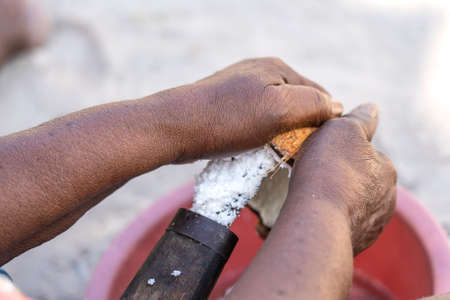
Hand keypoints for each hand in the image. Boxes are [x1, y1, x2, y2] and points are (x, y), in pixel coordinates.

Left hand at [156, 57, 341, 161]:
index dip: (324, 121)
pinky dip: (262, 136)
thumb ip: (313, 104)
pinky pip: (257, 121)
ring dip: (281, 135)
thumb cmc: (226, 119)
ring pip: (276, 114)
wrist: (173, 128)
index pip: (319, 94)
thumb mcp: (278, 109)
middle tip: (298, 155)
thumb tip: (337, 106)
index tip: (320, 148)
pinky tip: (258, 149)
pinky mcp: (228, 105)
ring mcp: (242, 88)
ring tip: (278, 155)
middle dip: (301, 129)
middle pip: (297, 104)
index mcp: (277, 68)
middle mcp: (260, 73)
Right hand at [289, 103, 396, 254]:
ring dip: (335, 198)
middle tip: (313, 175)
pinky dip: (330, 218)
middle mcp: (386, 198)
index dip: (341, 151)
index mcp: (386, 170)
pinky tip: (313, 214)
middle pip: (358, 180)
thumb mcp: (342, 130)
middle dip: (340, 176)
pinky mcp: (356, 242)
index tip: (322, 153)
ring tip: (310, 196)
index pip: (365, 155)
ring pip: (351, 203)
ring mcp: (372, 224)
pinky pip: (341, 224)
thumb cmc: (328, 170)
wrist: (317, 221)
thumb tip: (372, 108)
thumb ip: (360, 119)